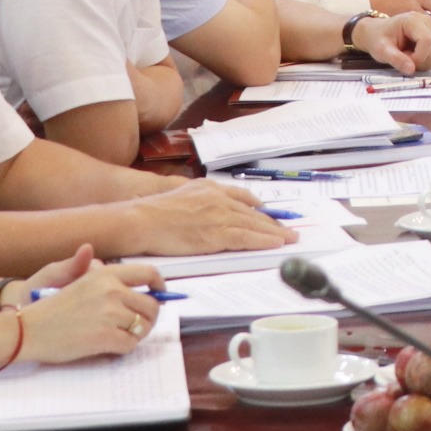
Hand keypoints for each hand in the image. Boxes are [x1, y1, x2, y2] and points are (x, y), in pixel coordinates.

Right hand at [15, 248, 159, 364]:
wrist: (28, 330)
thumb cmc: (52, 309)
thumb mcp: (79, 282)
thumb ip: (108, 280)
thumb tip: (143, 285)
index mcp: (106, 274)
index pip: (148, 273)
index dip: (160, 285)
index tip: (161, 293)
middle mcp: (111, 290)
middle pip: (151, 305)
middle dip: (148, 318)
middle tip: (137, 325)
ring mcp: (109, 314)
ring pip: (143, 326)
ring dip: (135, 334)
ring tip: (118, 335)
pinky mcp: (104, 336)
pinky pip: (130, 344)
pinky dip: (124, 348)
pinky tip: (109, 345)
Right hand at [125, 179, 292, 254]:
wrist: (141, 220)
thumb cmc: (151, 213)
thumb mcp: (179, 194)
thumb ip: (197, 199)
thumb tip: (202, 210)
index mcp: (209, 187)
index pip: (241, 196)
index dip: (257, 207)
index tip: (268, 212)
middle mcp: (219, 198)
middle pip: (252, 212)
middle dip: (272, 221)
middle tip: (287, 228)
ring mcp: (219, 215)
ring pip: (254, 224)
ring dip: (275, 232)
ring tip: (289, 237)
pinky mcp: (217, 233)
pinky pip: (248, 237)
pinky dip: (264, 241)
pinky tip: (276, 243)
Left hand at [352, 12, 430, 74]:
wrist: (376, 33)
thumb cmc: (378, 38)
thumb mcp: (381, 49)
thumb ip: (395, 59)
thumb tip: (411, 69)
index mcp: (413, 20)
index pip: (427, 41)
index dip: (419, 57)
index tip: (405, 62)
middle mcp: (426, 22)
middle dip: (419, 61)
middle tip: (403, 58)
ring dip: (421, 62)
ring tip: (405, 56)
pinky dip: (423, 61)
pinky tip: (411, 55)